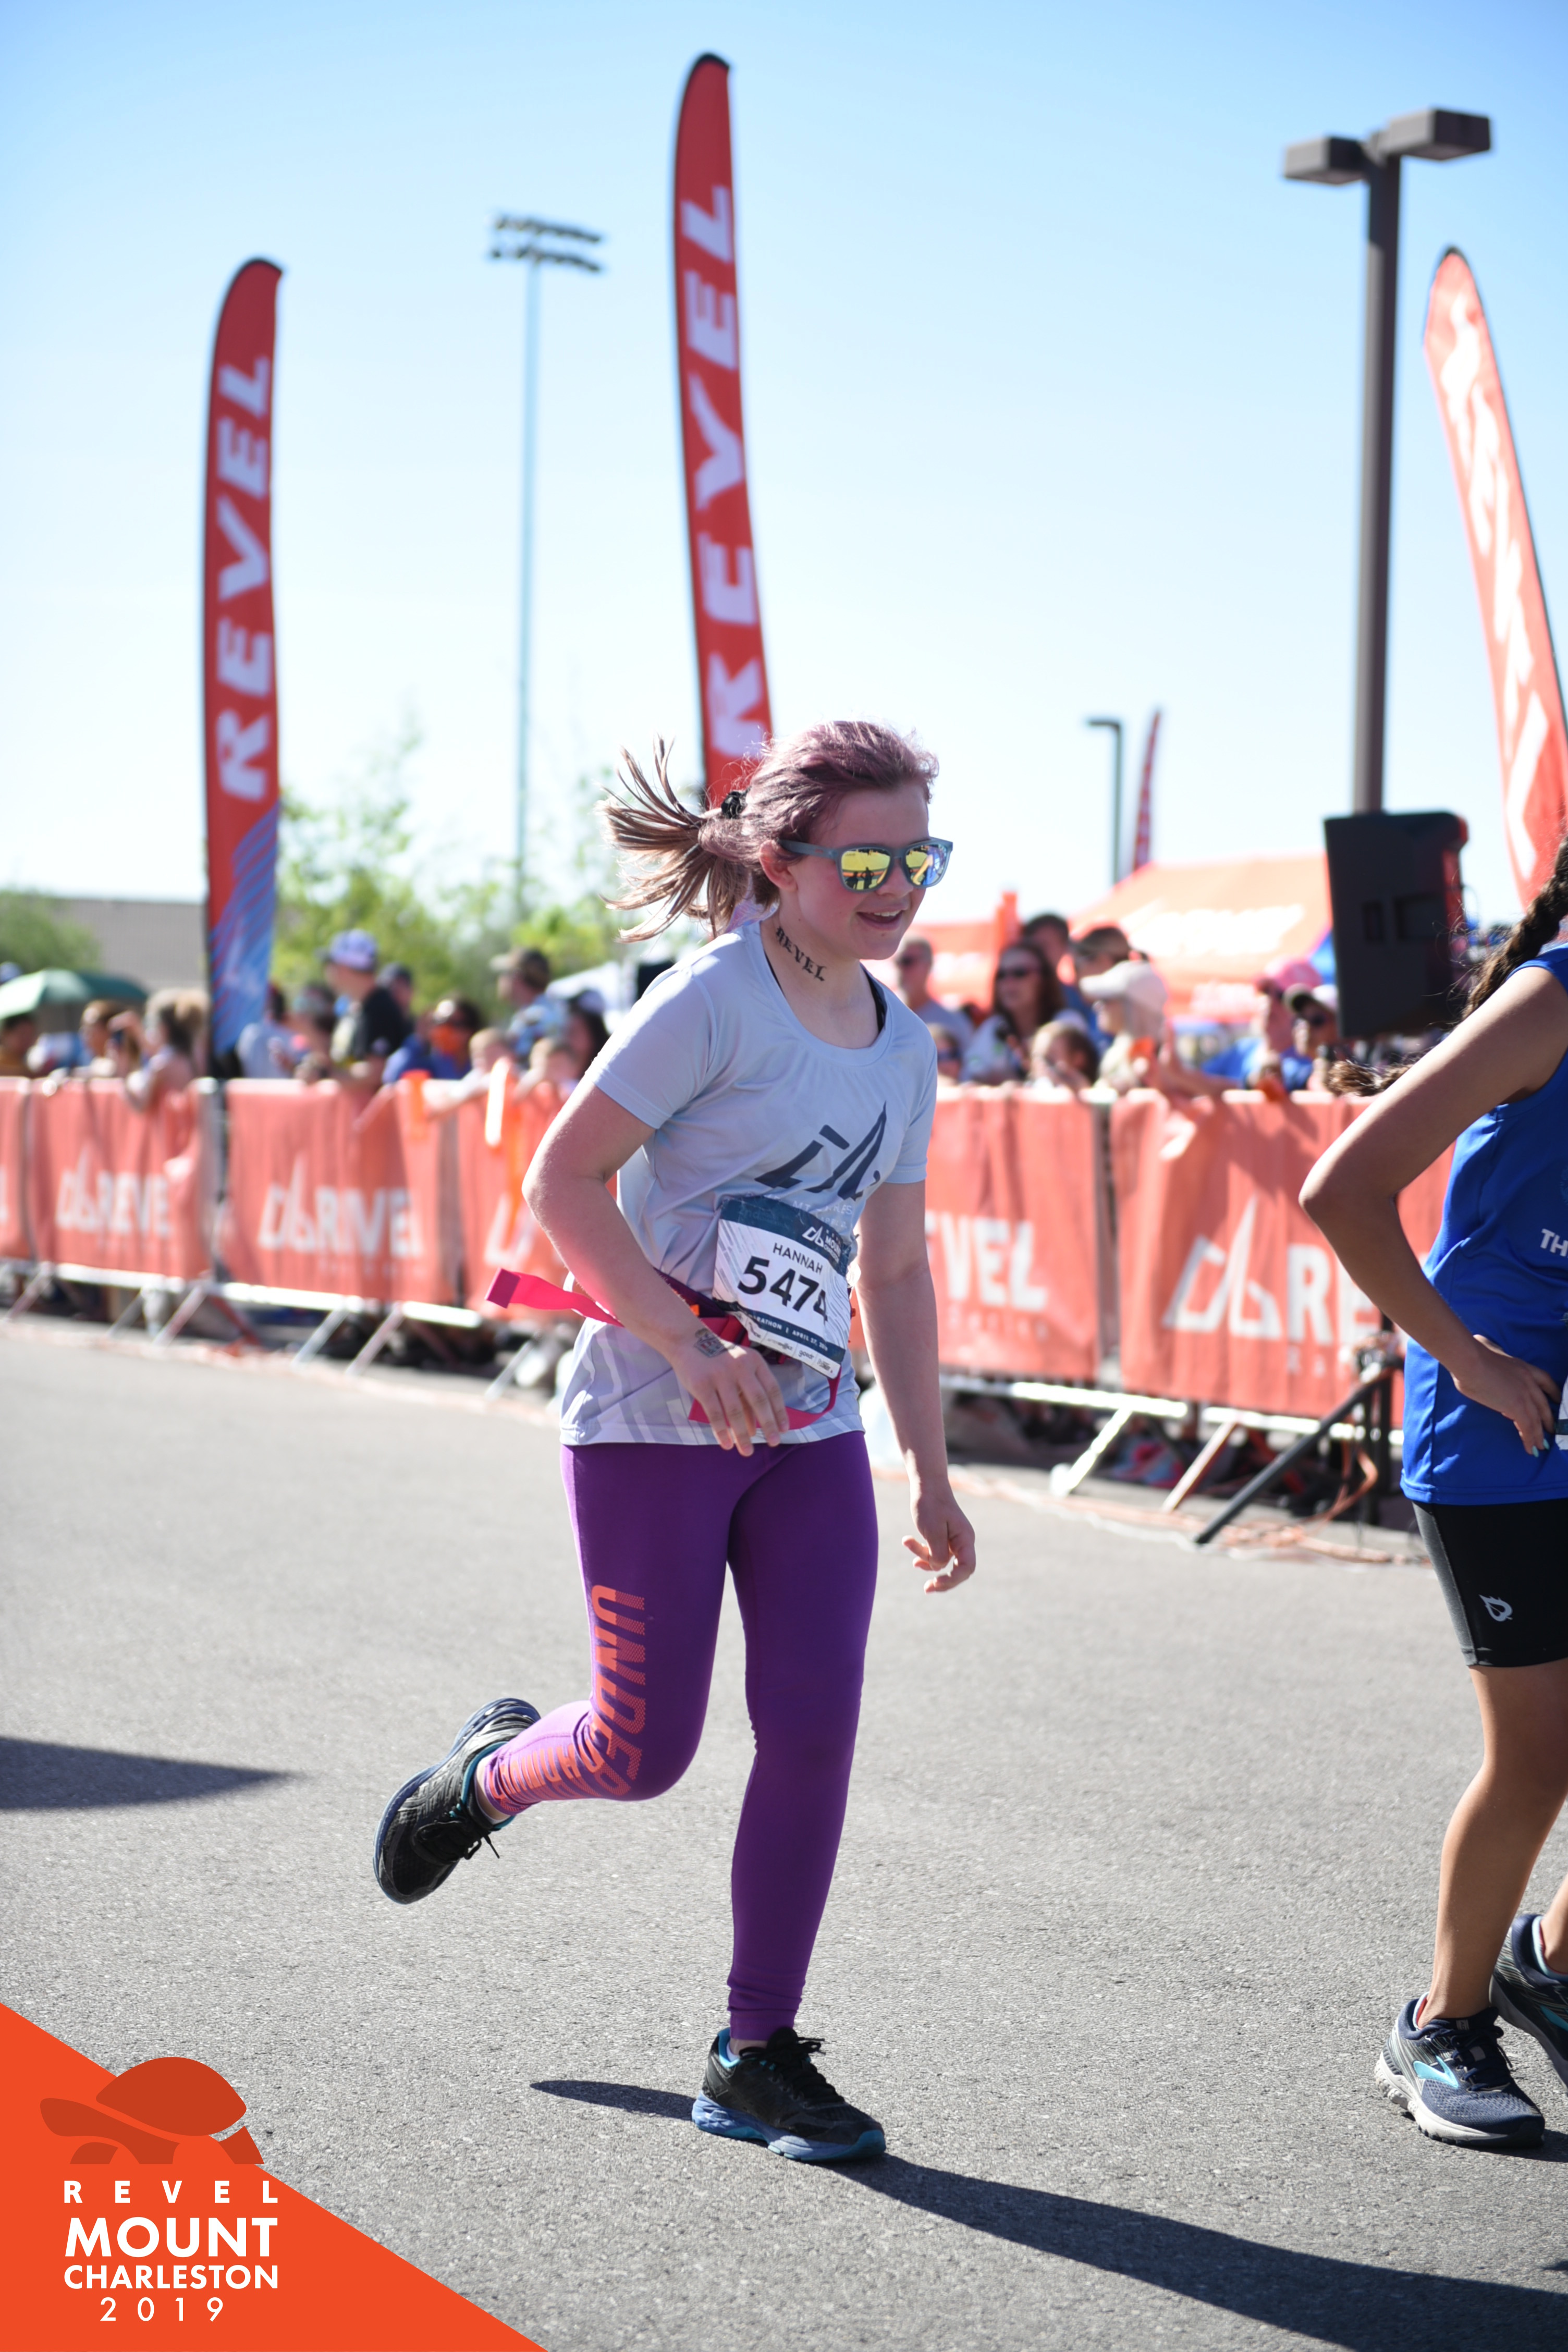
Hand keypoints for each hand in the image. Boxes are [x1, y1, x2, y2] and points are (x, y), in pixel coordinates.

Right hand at [671, 1323, 788, 1453]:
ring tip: (747, 1451)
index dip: (780, 1411)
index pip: (772, 1389)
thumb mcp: (739, 1368)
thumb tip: (758, 1428)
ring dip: (743, 1435)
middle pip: (758, 1401)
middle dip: (768, 1424)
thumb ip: (748, 1393)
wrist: (688, 1341)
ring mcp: (720, 1375)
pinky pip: (715, 1413)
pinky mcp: (702, 1384)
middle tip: (774, 1443)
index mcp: (754, 1362)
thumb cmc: (718, 1360)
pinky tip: (727, 1444)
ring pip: (736, 1411)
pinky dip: (722, 1431)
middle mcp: (740, 1367)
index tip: (784, 1430)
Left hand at [903, 1482, 976, 1593]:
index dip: (953, 1579)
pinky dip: (921, 1550)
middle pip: (957, 1570)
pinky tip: (907, 1541)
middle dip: (941, 1579)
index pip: (967, 1568)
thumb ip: (937, 1552)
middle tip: (927, 1588)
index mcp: (965, 1539)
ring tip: (907, 1542)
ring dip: (924, 1557)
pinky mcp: (942, 1537)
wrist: (926, 1484)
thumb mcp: (932, 1530)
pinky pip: (933, 1552)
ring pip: (940, 1561)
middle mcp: (962, 1541)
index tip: (936, 1583)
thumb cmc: (930, 1504)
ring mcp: (952, 1540)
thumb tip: (938, 1567)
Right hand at [1452, 1334, 1559, 1454]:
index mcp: (1524, 1367)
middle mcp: (1529, 1381)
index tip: (1556, 1401)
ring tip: (1540, 1447)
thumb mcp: (1490, 1349)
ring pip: (1537, 1419)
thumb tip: (1486, 1347)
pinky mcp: (1517, 1407)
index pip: (1546, 1381)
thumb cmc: (1474, 1353)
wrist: (1471, 1360)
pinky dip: (1530, 1440)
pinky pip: (1527, 1427)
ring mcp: (1525, 1394)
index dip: (1553, 1394)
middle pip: (1544, 1405)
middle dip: (1548, 1419)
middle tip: (1550, 1430)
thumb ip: (1494, 1352)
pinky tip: (1530, 1449)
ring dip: (1539, 1435)